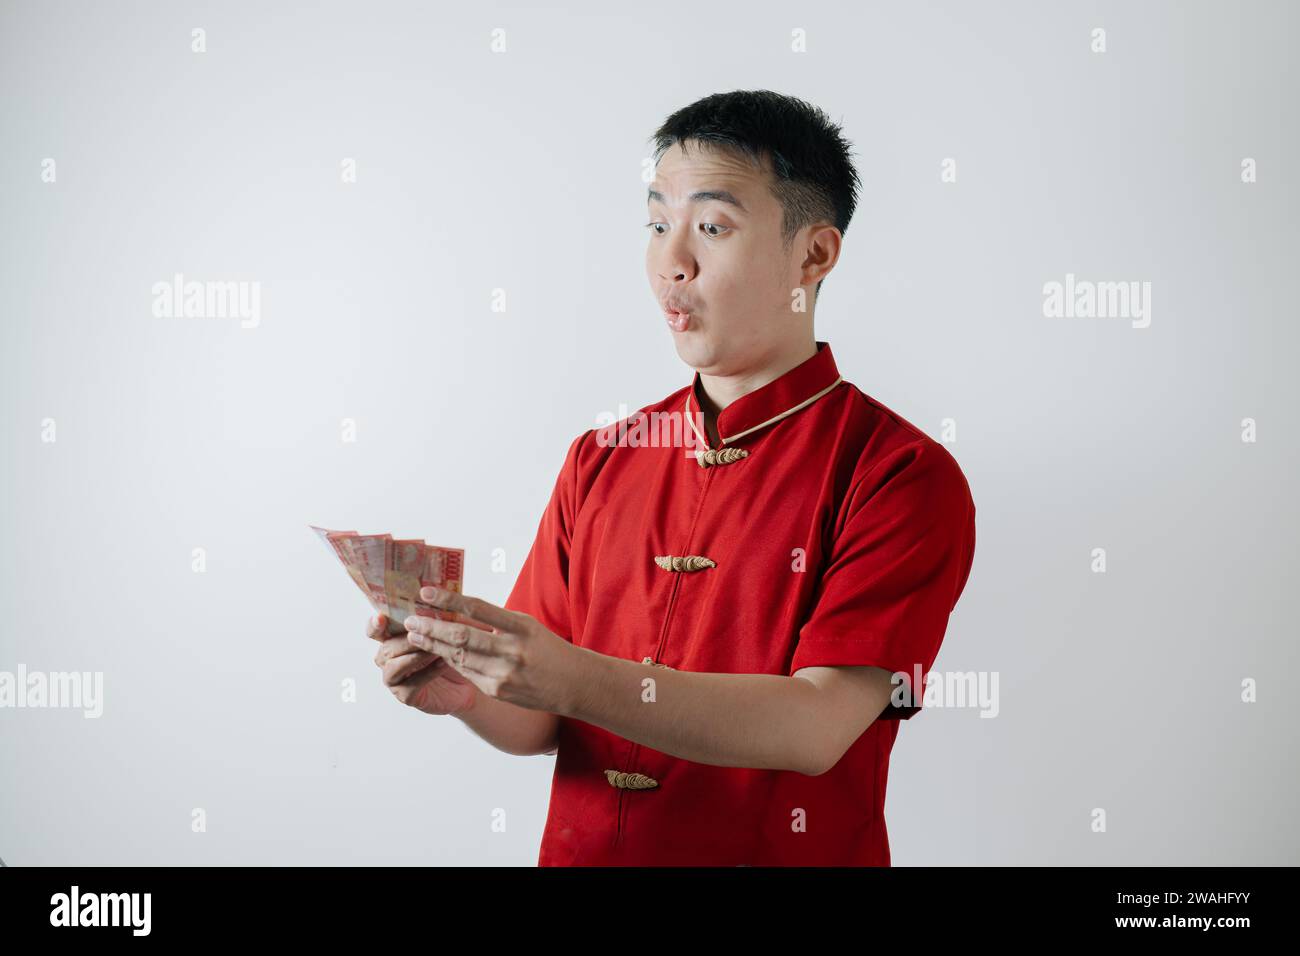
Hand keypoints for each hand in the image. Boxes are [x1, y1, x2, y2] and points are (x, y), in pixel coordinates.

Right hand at [366, 613, 476, 715]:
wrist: (471, 679)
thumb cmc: (456, 650)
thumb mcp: (447, 629)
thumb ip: (436, 615)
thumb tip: (436, 593)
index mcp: (393, 638)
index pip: (376, 630)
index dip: (375, 625)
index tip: (381, 617)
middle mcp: (389, 658)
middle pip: (386, 647)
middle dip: (406, 640)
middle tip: (425, 632)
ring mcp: (395, 679)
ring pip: (394, 666)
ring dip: (415, 656)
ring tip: (435, 650)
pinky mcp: (406, 696)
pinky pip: (411, 685)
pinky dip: (427, 673)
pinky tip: (443, 664)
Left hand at [403, 587, 574, 713]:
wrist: (572, 684)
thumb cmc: (546, 648)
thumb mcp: (526, 626)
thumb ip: (494, 620)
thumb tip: (456, 610)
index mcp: (521, 627)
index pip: (478, 609)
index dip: (448, 600)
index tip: (426, 593)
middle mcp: (512, 650)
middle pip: (461, 636)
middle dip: (431, 627)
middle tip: (411, 619)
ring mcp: (503, 674)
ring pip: (458, 656)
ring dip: (433, 645)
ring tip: (416, 635)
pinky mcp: (497, 691)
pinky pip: (467, 672)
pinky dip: (450, 660)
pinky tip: (437, 653)